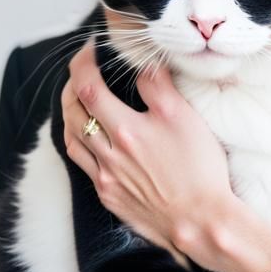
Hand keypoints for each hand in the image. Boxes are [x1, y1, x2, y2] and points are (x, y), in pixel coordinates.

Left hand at [61, 40, 235, 265]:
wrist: (200, 222)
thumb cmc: (198, 169)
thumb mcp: (183, 117)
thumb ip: (157, 86)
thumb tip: (141, 64)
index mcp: (125, 130)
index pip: (88, 87)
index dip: (82, 64)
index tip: (88, 50)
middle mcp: (107, 155)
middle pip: (72, 112)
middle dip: (71, 86)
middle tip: (81, 71)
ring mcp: (106, 179)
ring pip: (72, 140)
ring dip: (69, 115)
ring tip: (78, 101)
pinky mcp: (110, 198)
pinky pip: (83, 166)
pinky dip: (80, 144)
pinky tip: (90, 140)